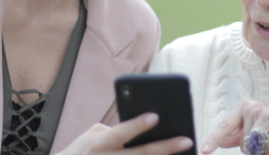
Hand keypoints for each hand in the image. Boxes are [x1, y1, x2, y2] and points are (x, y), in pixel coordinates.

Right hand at [58, 113, 192, 154]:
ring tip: (185, 153)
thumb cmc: (82, 153)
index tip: (155, 116)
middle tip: (186, 140)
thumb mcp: (91, 138)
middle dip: (165, 148)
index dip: (136, 125)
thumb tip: (143, 129)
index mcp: (97, 144)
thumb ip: (114, 132)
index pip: (119, 134)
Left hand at [201, 98, 268, 154]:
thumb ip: (239, 134)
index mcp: (246, 106)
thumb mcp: (258, 128)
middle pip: (243, 142)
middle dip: (254, 149)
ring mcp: (267, 114)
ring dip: (265, 152)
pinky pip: (268, 148)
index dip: (214, 138)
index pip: (226, 125)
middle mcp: (254, 107)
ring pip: (254, 147)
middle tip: (268, 141)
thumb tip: (221, 141)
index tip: (205, 149)